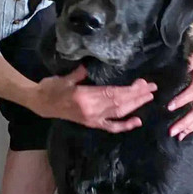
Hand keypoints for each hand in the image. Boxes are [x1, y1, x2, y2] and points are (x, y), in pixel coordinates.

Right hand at [34, 65, 156, 132]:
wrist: (40, 103)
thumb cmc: (51, 87)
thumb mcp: (66, 77)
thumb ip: (80, 73)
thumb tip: (89, 66)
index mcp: (85, 97)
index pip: (113, 93)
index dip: (130, 90)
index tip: (143, 83)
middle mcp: (92, 110)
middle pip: (120, 103)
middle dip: (138, 96)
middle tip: (152, 88)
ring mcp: (92, 119)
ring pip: (119, 113)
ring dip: (135, 106)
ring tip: (148, 97)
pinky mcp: (91, 124)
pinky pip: (111, 127)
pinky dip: (124, 125)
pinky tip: (137, 121)